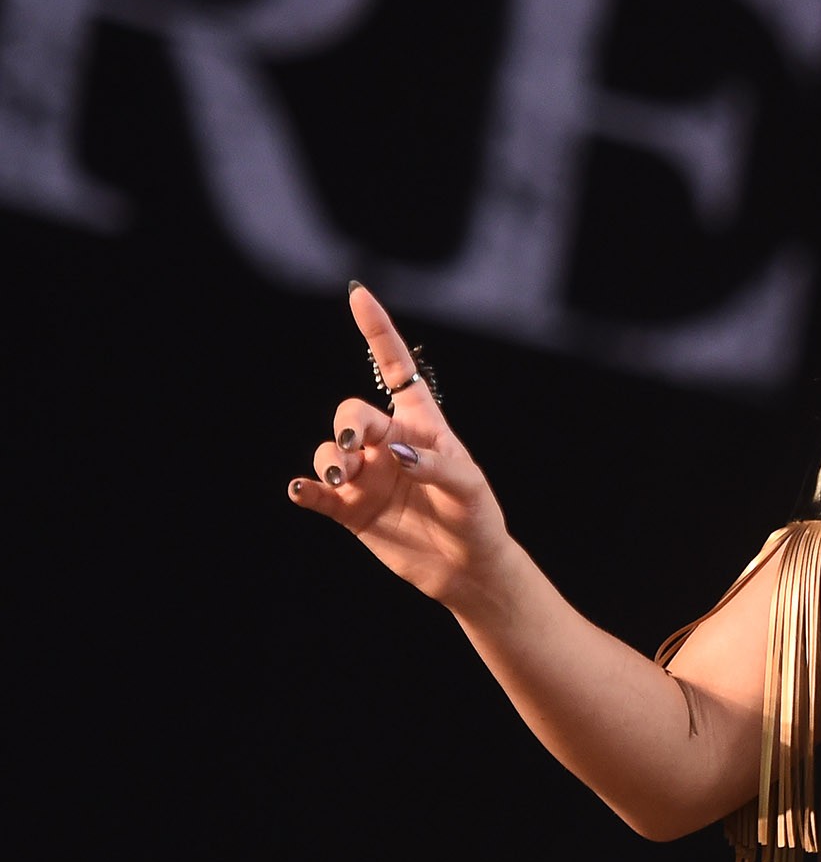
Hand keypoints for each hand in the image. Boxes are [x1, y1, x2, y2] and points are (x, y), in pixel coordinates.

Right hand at [287, 283, 514, 609]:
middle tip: (357, 449)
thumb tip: (393, 453)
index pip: (394, 368)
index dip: (376, 331)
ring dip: (328, 458)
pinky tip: (302, 491)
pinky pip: (314, 493)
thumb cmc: (477, 518)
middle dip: (347, 423)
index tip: (358, 293)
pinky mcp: (348, 510)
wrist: (466, 568)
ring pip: (329, 450)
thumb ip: (435, 465)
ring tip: (342, 476)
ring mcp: (365, 476)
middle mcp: (387, 444)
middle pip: (351, 413)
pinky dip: (304, 489)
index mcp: (421, 425)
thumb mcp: (469, 487)